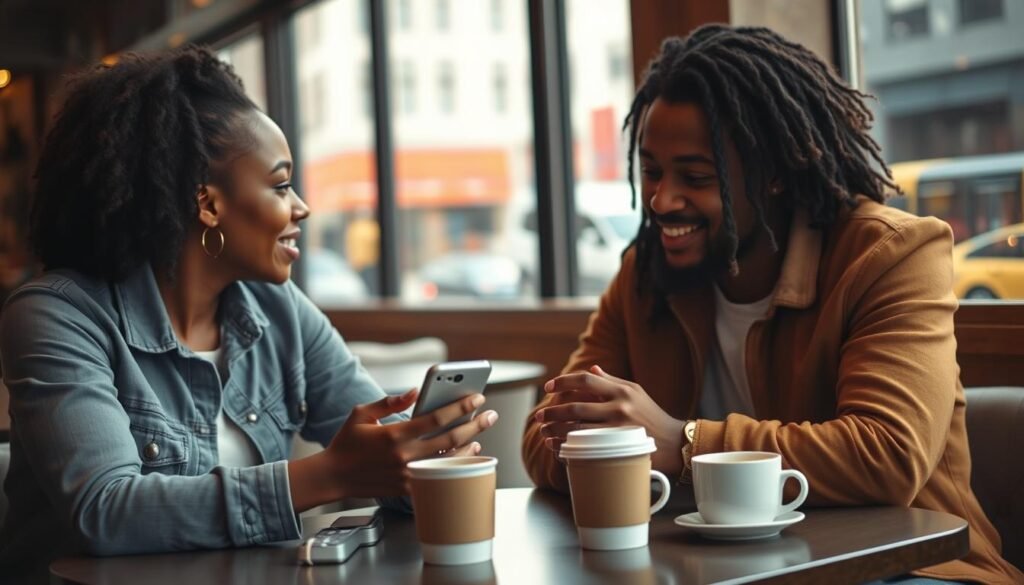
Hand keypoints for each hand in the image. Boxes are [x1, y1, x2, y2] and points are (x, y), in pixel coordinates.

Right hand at [290, 389, 497, 510]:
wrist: (333, 476)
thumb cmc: (347, 443)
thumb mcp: (361, 413)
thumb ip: (389, 401)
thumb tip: (414, 391)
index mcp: (394, 434)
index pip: (436, 418)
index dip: (460, 407)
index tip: (477, 398)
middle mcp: (404, 455)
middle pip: (450, 439)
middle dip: (475, 425)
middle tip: (490, 416)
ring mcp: (407, 474)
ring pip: (448, 460)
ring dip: (468, 448)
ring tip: (479, 437)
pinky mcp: (407, 488)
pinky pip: (437, 476)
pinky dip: (453, 466)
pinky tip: (462, 457)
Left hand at [535, 365, 682, 474]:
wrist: (676, 443)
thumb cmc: (653, 416)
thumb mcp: (636, 393)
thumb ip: (612, 381)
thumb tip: (592, 368)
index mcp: (622, 390)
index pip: (586, 379)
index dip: (563, 382)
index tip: (548, 388)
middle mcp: (620, 407)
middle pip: (575, 406)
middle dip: (552, 411)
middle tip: (539, 415)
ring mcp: (619, 429)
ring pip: (577, 429)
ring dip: (555, 431)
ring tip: (544, 432)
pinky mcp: (619, 449)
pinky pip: (587, 448)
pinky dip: (568, 447)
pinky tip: (557, 448)